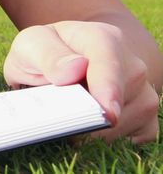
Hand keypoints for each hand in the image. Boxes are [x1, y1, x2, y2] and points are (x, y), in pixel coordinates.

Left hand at [3, 21, 160, 143]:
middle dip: (83, 114)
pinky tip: (88, 127)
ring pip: (122, 125)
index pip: (110, 64)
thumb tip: (74, 68)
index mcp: (103, 39)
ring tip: (70, 112)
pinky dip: (106, 140)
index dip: (108, 88)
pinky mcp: (147, 117)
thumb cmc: (45, 51)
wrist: (60, 58)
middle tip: (56, 109)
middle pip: (116, 102)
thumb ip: (47, 54)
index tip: (107, 112)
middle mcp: (132, 66)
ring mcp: (144, 92)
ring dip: (90, 129)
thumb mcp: (32, 44)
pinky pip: (133, 138)